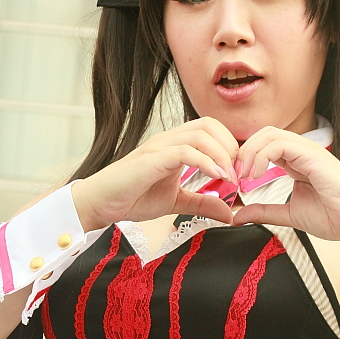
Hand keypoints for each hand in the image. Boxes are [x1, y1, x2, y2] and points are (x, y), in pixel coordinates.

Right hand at [72, 117, 237, 230]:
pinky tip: (216, 177)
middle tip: (237, 173)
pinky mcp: (152, 159)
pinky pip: (185, 151)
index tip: (239, 172)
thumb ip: (202, 204)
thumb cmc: (132, 198)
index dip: (230, 146)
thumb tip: (229, 213)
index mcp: (175, 145)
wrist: (101, 203)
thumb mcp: (176, 202)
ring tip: (230, 178)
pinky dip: (206, 162)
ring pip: (201, 134)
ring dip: (222, 155)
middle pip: (210, 124)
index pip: (211, 129)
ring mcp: (159, 147)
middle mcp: (168, 140)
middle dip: (230, 146)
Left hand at [231, 127, 339, 242]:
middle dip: (243, 152)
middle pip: (264, 134)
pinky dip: (261, 155)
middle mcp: (301, 152)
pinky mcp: (312, 155)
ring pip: (269, 134)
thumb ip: (264, 212)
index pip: (264, 145)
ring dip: (249, 152)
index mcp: (296, 162)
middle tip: (235, 175)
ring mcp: (308, 151)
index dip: (245, 158)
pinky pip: (279, 143)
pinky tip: (256, 174)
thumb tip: (239, 215)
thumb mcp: (289, 215)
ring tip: (244, 175)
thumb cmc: (334, 216)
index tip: (235, 179)